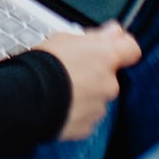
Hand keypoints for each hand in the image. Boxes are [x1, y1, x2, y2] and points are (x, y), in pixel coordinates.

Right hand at [32, 24, 141, 139]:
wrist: (27, 98)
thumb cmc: (44, 65)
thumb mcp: (66, 38)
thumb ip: (97, 36)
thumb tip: (115, 31)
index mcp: (106, 58)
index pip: (131, 49)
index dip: (122, 47)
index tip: (112, 46)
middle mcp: (109, 84)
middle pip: (111, 76)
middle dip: (96, 74)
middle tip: (72, 70)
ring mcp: (99, 108)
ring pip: (98, 97)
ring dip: (86, 93)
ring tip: (61, 89)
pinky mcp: (88, 126)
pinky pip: (87, 116)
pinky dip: (77, 111)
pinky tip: (59, 104)